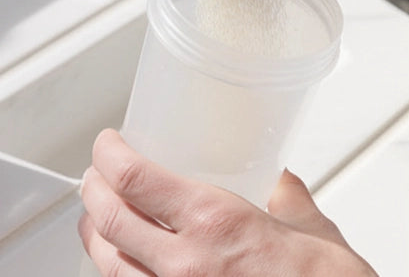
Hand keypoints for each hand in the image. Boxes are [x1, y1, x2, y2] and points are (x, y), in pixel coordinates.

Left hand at [77, 129, 375, 275]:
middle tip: (97, 176)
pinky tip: (126, 261)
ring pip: (107, 263)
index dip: (106, 155)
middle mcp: (185, 263)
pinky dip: (119, 271)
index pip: (131, 177)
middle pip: (106, 219)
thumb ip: (291, 203)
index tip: (107, 145)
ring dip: (96, 234)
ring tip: (101, 217)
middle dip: (92, 191)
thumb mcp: (316, 235)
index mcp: (215, 223)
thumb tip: (281, 184)